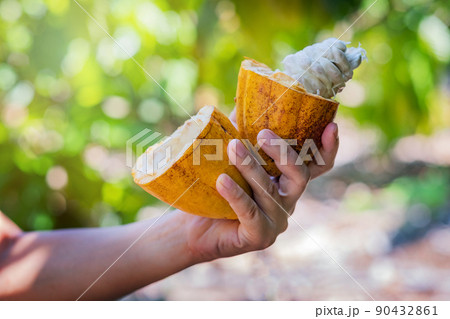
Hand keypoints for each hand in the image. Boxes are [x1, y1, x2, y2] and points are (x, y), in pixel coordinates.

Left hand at [180, 111, 338, 262]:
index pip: (317, 167)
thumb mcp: (232, 160)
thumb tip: (243, 104)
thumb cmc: (219, 189)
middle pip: (299, 176)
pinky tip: (222, 181)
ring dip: (251, 167)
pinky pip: (249, 212)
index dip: (328, 148)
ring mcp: (276, 221)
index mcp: (287, 182)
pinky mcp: (259, 236)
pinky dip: (236, 194)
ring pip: (270, 191)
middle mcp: (288, 201)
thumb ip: (242, 136)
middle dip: (283, 153)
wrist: (198, 228)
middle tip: (261, 134)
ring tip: (232, 147)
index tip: (331, 125)